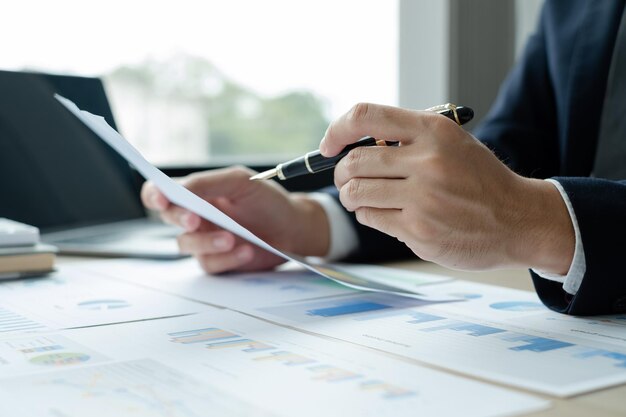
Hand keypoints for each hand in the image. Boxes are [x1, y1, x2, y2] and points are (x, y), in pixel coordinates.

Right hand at [141, 166, 329, 273]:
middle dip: (180, 218)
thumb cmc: (266, 200)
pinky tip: (247, 250)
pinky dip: (227, 258)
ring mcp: (204, 241)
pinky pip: (210, 263)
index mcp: (195, 193)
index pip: (160, 192)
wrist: (292, 228)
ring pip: (186, 244)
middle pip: (169, 218)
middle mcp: (195, 217)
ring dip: (207, 241)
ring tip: (232, 238)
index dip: (154, 195)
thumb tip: (178, 189)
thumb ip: (208, 183)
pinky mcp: (217, 262)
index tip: (162, 199)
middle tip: (195, 220)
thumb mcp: (240, 182)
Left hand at [321, 103, 574, 273]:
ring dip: (351, 196)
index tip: (329, 145)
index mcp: (433, 130)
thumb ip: (407, 139)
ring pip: (356, 193)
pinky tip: (384, 214)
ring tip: (362, 197)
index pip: (365, 116)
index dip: (337, 130)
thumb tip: (353, 143)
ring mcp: (423, 199)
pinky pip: (371, 218)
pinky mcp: (419, 231)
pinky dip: (369, 215)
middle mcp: (427, 161)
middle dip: (341, 173)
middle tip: (347, 180)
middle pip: (353, 162)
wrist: (519, 220)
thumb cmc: (479, 180)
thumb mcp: (451, 143)